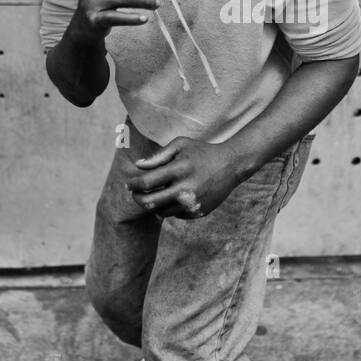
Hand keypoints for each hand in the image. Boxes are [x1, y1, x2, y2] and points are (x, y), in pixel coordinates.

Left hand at [124, 138, 240, 219]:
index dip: (133, 185)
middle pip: (149, 202)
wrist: (231, 166)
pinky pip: (176, 214)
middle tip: (135, 194)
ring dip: (154, 205)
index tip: (129, 184)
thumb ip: (158, 156)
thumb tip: (138, 166)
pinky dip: (171, 207)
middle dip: (137, 199)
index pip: (146, 182)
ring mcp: (192, 203)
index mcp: (179, 170)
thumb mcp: (181, 145)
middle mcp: (185, 189)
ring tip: (156, 194)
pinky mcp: (198, 212)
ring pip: (161, 212)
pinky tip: (175, 196)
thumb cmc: (202, 152)